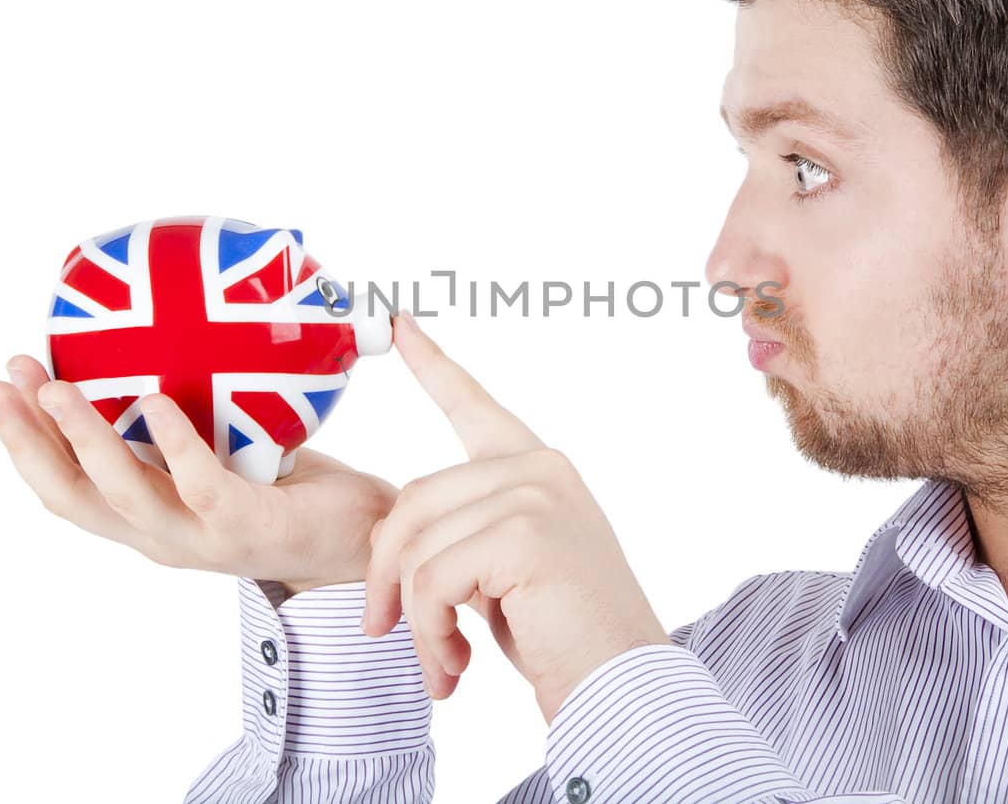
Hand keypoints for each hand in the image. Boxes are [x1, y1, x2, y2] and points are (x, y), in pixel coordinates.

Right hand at [0, 355, 398, 593]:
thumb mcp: (222, 450)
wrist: (365, 537)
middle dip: (26, 442)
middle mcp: (160, 536)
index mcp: (147, 518)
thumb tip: (157, 343)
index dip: (23, 443)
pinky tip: (154, 400)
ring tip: (56, 388)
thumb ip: (185, 420)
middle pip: (71, 496)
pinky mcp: (245, 527)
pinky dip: (172, 443)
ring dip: (82, 440)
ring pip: (123, 493)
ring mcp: (200, 538)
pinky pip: (199, 485)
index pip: (66, 486)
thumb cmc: (290, 487)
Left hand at [360, 312, 669, 723]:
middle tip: (384, 630)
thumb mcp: (504, 571)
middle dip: (385, 573)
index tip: (396, 322)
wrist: (623, 685)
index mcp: (538, 468)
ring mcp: (534, 495)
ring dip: (414, 618)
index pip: (472, 404)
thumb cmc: (566, 639)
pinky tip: (459, 662)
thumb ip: (464, 533)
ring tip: (443, 662)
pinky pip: (432, 580)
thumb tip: (393, 544)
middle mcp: (539, 467)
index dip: (430, 365)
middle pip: (413, 501)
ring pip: (417, 547)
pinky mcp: (524, 534)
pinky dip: (431, 630)